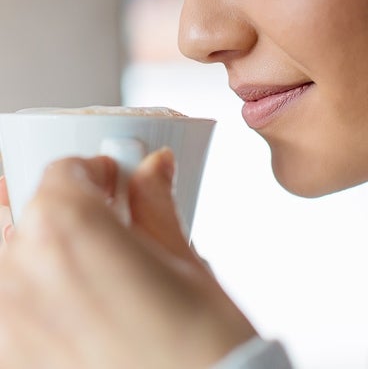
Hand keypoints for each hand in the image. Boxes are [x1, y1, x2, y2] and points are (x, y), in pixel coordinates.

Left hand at [0, 150, 254, 368]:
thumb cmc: (200, 348)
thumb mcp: (184, 262)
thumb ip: (155, 204)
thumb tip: (155, 168)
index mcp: (67, 231)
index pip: (62, 172)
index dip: (93, 172)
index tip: (113, 184)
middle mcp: (21, 273)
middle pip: (35, 213)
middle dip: (70, 210)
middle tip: (110, 225)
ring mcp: (7, 323)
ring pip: (16, 260)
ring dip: (47, 252)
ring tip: (95, 272)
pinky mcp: (9, 359)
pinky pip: (11, 309)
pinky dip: (35, 297)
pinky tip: (77, 313)